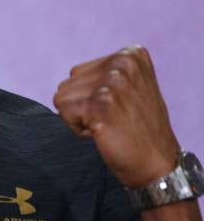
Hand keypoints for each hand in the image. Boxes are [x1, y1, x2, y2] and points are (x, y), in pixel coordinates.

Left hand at [54, 46, 179, 187]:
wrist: (158, 166)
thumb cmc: (137, 129)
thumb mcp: (130, 87)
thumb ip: (107, 73)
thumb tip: (72, 73)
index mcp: (131, 54)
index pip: (78, 72)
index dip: (91, 96)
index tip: (118, 108)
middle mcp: (123, 63)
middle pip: (68, 82)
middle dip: (83, 105)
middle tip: (112, 120)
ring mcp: (113, 82)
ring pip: (62, 96)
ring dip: (79, 116)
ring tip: (108, 125)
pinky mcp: (100, 103)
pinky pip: (62, 110)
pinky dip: (76, 127)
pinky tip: (102, 133)